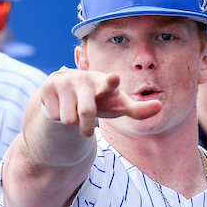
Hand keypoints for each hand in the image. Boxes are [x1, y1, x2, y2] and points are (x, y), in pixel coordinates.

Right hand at [38, 69, 161, 135]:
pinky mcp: (46, 88)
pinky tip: (61, 107)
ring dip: (72, 121)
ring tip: (74, 111)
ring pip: (68, 118)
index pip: (108, 83)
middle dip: (87, 127)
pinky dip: (59, 117)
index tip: (113, 79)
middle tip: (89, 128)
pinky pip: (54, 116)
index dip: (110, 83)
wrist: (67, 93)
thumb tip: (159, 106)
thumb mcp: (117, 106)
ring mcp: (63, 81)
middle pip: (86, 112)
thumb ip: (137, 109)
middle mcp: (82, 79)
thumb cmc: (100, 100)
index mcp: (103, 83)